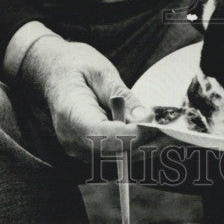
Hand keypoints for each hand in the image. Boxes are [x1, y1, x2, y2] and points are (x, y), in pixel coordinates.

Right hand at [20, 36, 153, 160]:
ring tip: (164, 127)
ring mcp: (77, 149)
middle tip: (171, 127)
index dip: (131, 135)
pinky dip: (134, 144)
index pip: (102, 136)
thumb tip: (145, 119)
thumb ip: (123, 96)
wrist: (52, 72)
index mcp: (71, 114)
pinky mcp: (87, 151)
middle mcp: (71, 139)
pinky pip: (114, 154)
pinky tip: (147, 130)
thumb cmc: (75, 65)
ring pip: (117, 158)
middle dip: (145, 141)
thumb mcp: (101, 71)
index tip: (155, 124)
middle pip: (113, 152)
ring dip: (143, 145)